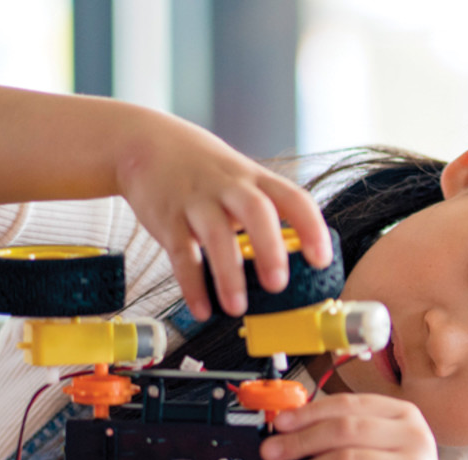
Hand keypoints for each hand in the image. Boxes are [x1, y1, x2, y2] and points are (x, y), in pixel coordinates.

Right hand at [114, 114, 331, 319]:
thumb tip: (295, 260)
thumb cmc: (204, 170)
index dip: (311, 228)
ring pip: (216, 235)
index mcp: (255, 179)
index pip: (293, 198)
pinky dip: (192, 284)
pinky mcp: (167, 219)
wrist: (146, 143)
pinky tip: (202, 308)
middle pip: (256, 211)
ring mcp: (197, 202)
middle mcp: (229, 187)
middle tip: (277, 285)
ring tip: (236, 307)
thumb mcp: (241, 177)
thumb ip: (266, 211)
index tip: (321, 260)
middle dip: (269, 249)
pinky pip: (181, 254)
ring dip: (228, 274)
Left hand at [259, 394, 465, 459]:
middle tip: (271, 453)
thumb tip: (289, 432)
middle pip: (344, 429)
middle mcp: (414, 438)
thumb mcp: (379, 452)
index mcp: (405, 415)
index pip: (348, 404)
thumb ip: (344, 437)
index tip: (279, 424)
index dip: (308, 412)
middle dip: (300, 441)